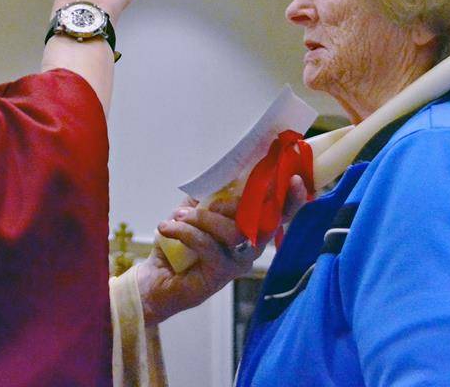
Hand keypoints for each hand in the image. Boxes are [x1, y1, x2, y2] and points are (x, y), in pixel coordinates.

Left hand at [139, 177, 308, 325]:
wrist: (155, 277)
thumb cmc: (179, 241)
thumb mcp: (196, 208)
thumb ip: (214, 193)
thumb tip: (227, 172)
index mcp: (251, 228)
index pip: (280, 213)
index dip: (292, 198)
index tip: (295, 179)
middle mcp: (252, 247)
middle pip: (262, 222)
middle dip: (232, 205)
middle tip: (200, 204)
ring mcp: (239, 263)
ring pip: (234, 232)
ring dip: (201, 218)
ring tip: (178, 217)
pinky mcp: (222, 275)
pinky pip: (208, 245)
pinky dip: (184, 231)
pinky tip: (167, 228)